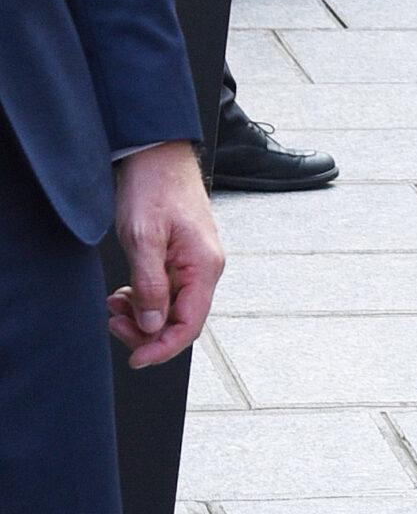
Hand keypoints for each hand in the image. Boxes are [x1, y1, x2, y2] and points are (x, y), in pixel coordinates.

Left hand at [107, 142, 224, 369]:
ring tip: (114, 306)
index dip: (162, 349)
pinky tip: (124, 293)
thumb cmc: (153, 188)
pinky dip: (144, 298)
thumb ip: (150, 286)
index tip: (134, 359)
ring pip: (171, 307)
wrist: (157, 154)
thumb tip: (153, 326)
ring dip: (142, 316)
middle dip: (146, 331)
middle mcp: (205, 267)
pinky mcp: (182, 256)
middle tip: (114, 323)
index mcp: (203, 265)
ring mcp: (195, 261)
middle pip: (180, 320)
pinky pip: (167, 290)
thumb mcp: (144, 238)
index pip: (189, 325)